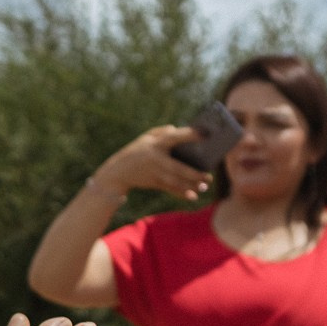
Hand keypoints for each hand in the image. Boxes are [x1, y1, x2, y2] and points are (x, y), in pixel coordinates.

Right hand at [93, 126, 212, 201]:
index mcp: (155, 144)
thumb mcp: (145, 138)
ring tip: (204, 187)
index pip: (175, 138)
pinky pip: (170, 189)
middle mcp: (155, 158)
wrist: (117, 172)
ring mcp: (154, 173)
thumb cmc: (136, 151)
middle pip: (178, 167)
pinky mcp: (153, 182)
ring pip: (176, 181)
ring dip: (190, 185)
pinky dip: (181, 193)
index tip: (206, 134)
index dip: (190, 135)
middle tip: (208, 176)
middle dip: (194, 173)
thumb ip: (161, 132)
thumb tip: (177, 129)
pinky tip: (192, 196)